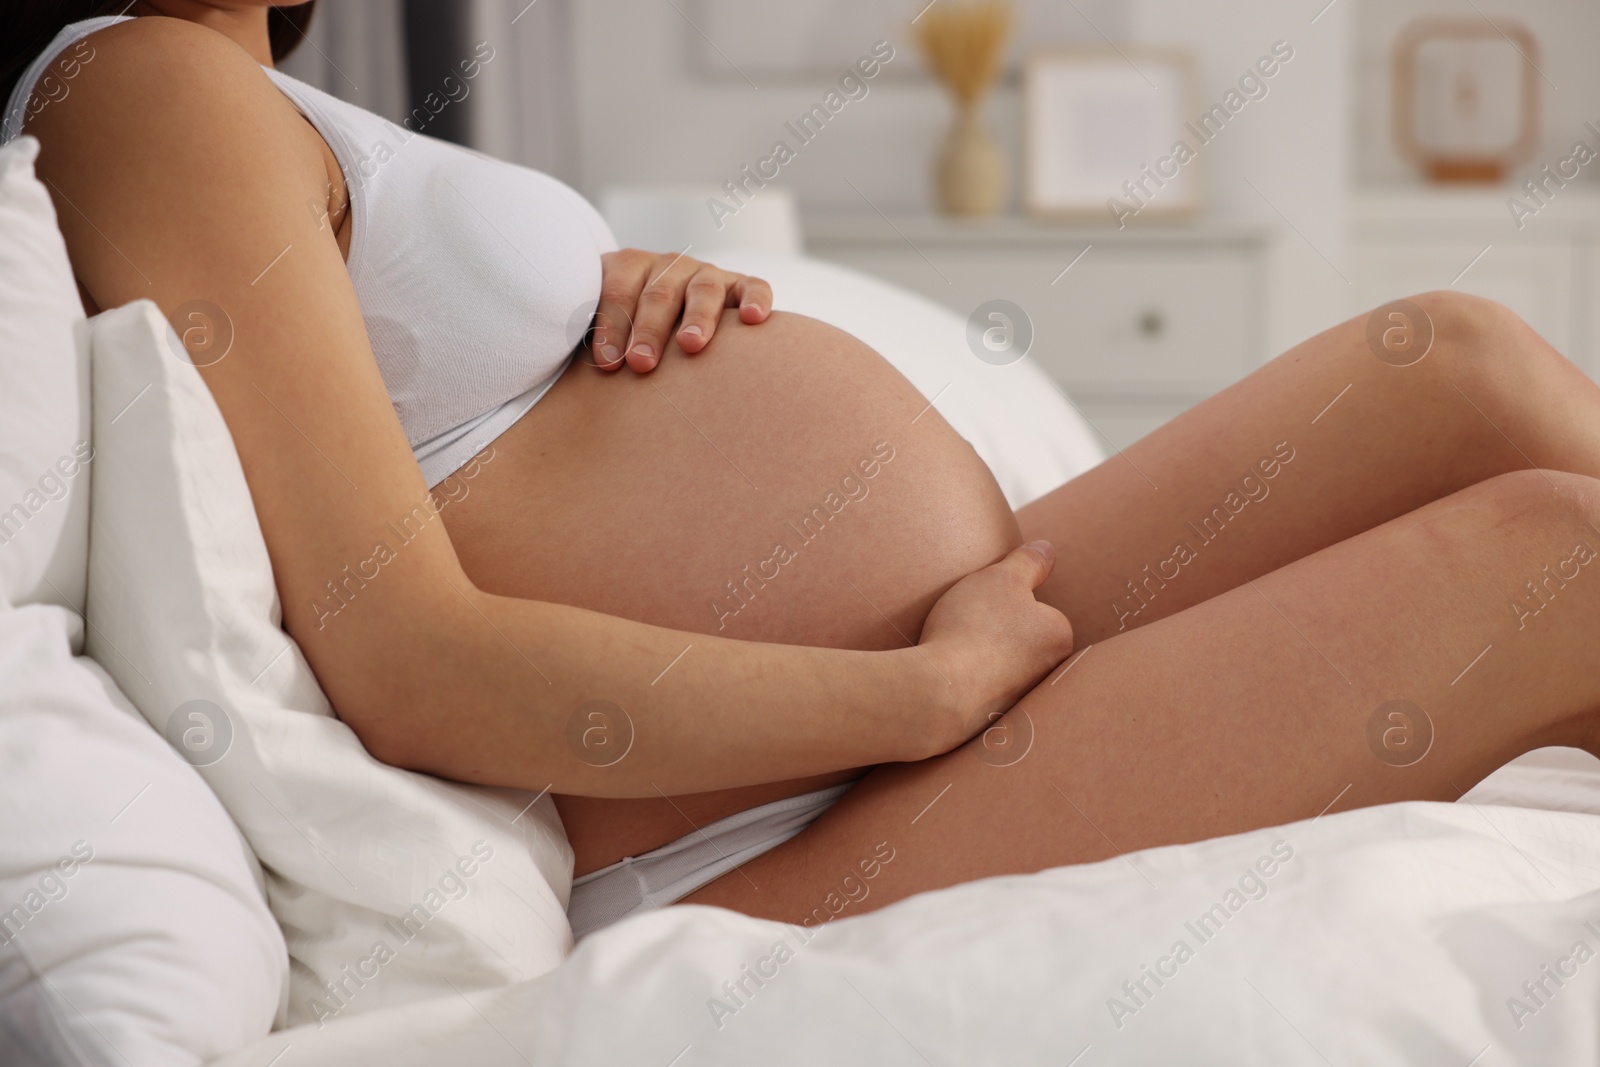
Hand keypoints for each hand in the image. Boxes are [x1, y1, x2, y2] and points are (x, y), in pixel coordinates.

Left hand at [590, 248, 772, 372]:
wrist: (662, 312)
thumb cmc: (626, 332)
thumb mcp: (598, 324)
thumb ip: (588, 332)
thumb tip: (575, 359)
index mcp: (630, 268)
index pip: (618, 290)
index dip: (612, 325)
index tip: (607, 363)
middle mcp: (670, 266)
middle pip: (659, 293)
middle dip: (648, 329)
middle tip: (641, 363)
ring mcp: (707, 274)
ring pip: (703, 289)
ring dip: (697, 317)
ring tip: (691, 345)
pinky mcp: (740, 287)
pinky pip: (754, 287)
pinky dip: (755, 299)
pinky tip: (752, 319)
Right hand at [914, 541, 1074, 755]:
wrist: (939, 693)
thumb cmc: (973, 628)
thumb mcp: (1001, 578)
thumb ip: (1028, 562)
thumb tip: (1048, 549)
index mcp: (1060, 638)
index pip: (1039, 610)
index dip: (1007, 602)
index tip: (984, 607)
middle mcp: (1051, 673)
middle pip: (1023, 641)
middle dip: (1000, 635)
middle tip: (969, 627)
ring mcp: (1024, 700)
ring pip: (1004, 667)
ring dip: (984, 659)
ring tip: (956, 652)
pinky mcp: (997, 721)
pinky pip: (985, 692)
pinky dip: (971, 684)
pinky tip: (951, 678)